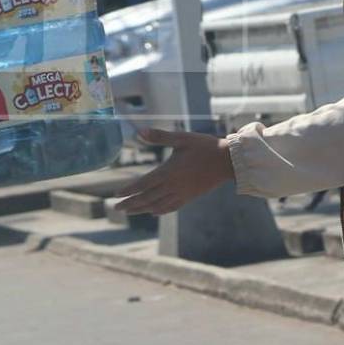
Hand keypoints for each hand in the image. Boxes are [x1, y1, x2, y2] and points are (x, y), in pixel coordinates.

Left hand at [115, 128, 234, 214]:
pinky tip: (153, 212)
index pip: (143, 184)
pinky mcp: (190, 197)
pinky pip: (171, 207)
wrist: (227, 161)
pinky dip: (160, 211)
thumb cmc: (204, 146)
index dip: (129, 190)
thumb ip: (159, 136)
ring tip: (129, 211)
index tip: (116, 195)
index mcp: (168, 172)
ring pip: (157, 205)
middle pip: (147, 198)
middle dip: (131, 203)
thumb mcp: (181, 138)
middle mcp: (173, 186)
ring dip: (142, 209)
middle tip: (116, 208)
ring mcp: (182, 193)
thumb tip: (139, 132)